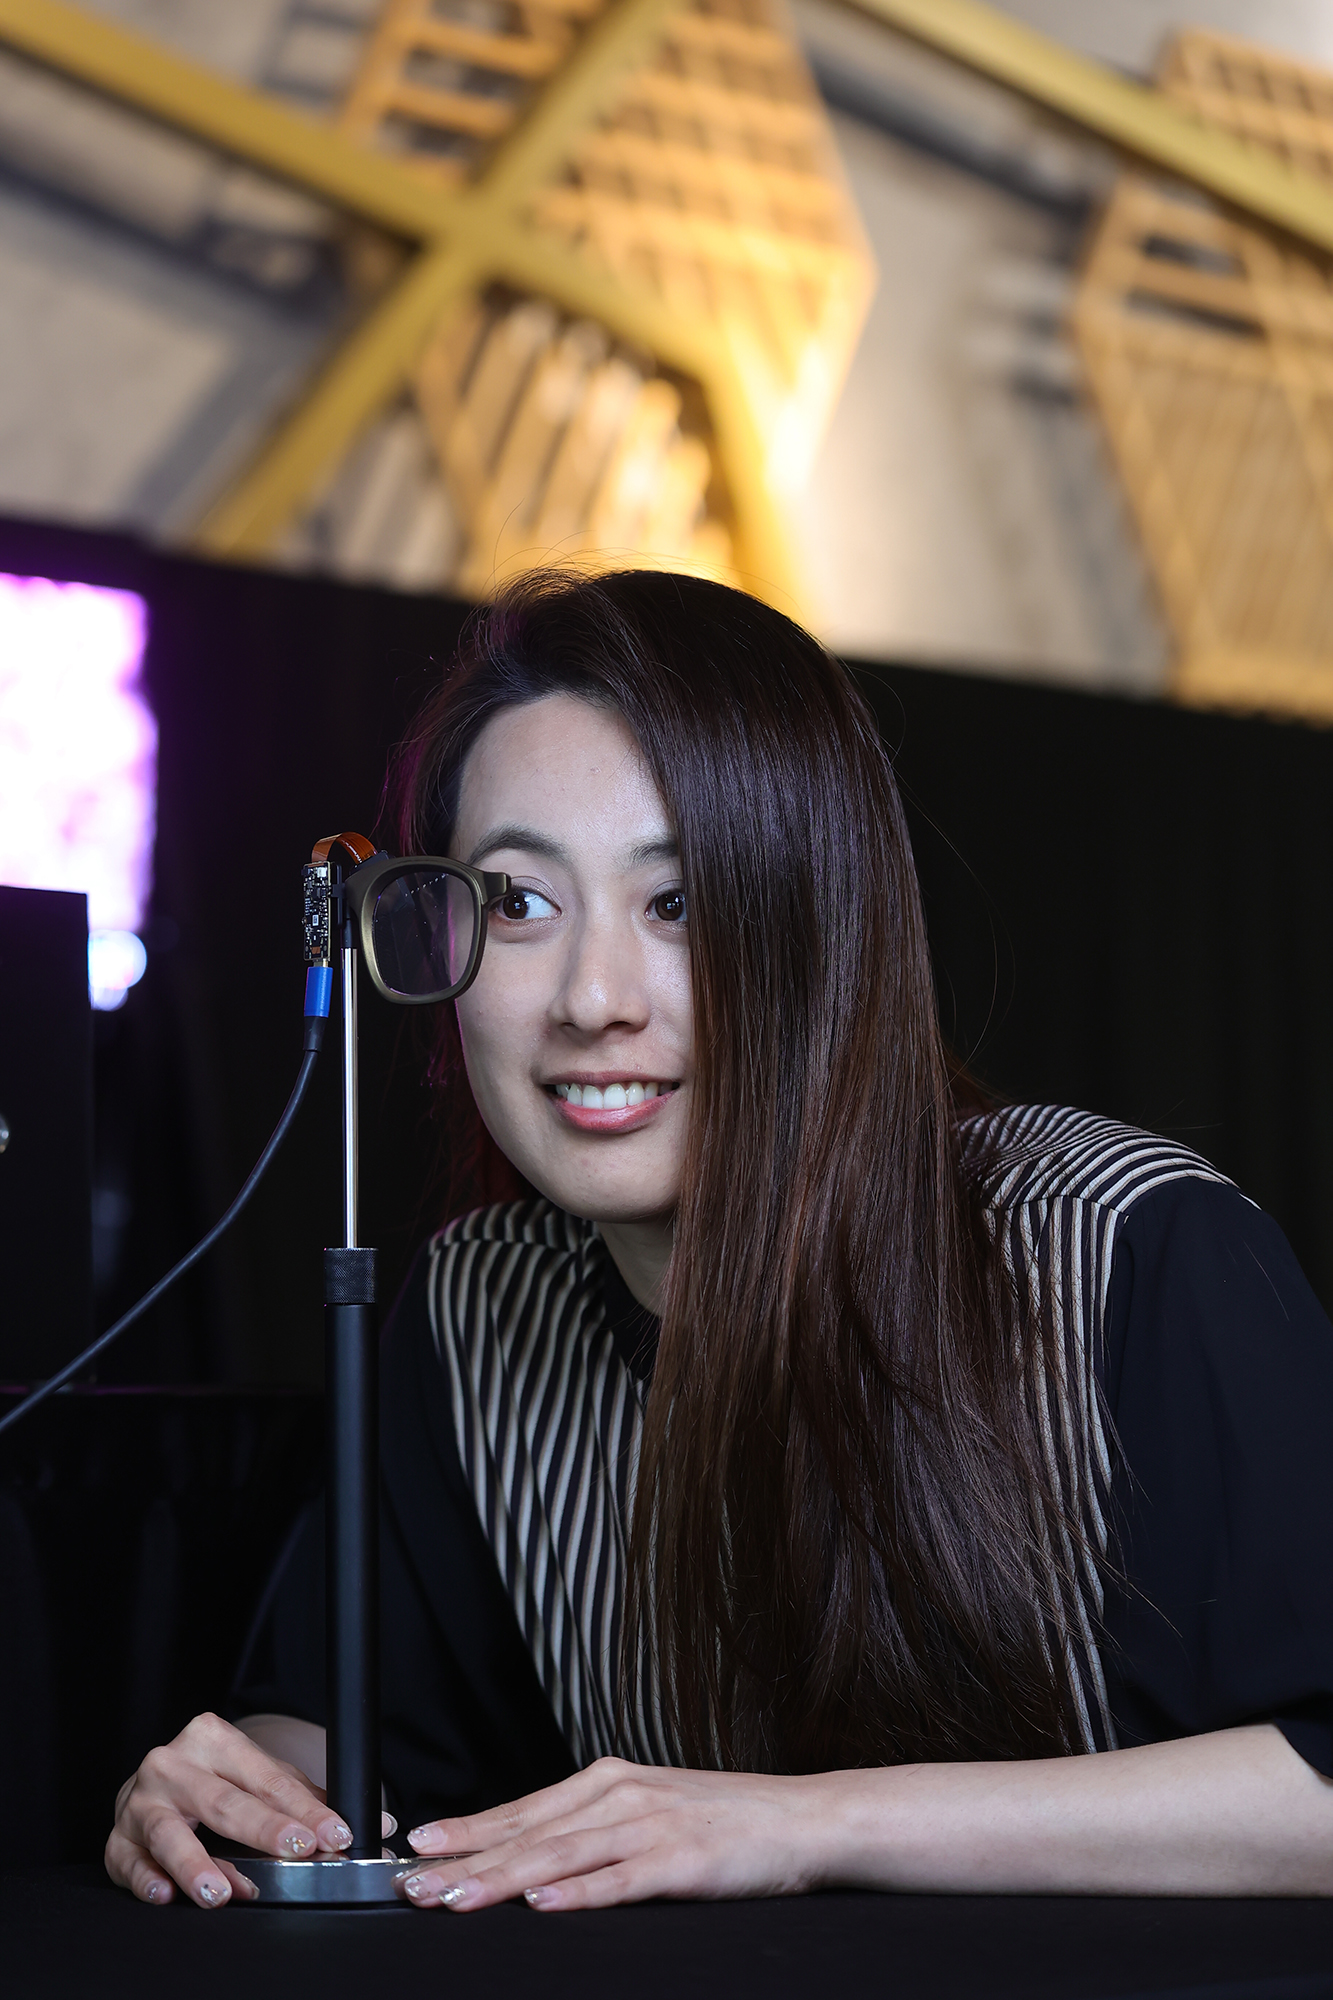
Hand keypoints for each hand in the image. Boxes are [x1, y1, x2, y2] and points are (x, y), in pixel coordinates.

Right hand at [105, 1711, 392, 1908]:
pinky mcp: (117, 1840)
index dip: (303, 1809)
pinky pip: (127, 1862)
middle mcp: (173, 1765)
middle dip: (265, 1830)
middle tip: (298, 1852)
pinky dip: (145, 1879)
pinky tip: (164, 1894)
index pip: (266, 1779)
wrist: (155, 1787)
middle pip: (225, 1802)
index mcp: (213, 1739)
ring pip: (169, 1834)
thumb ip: (308, 1802)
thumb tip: (375, 1822)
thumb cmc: (216, 1785)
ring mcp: (140, 1803)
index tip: (334, 1834)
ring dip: (198, 1865)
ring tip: (223, 1891)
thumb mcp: (259, 1781)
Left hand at [398, 1758, 830, 1911]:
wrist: (802, 1818)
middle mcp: (622, 1795)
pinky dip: (579, 1893)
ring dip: (502, 1880)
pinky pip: (621, 1881)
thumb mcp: (649, 1810)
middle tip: (412, 1884)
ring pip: (561, 1856)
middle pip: (530, 1834)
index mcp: (609, 1781)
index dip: (467, 1830)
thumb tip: (530, 1860)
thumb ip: (593, 1829)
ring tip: (455, 1898)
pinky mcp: (682, 1862)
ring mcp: (651, 1826)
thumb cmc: (725, 1821)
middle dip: (465, 1861)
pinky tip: (543, 1905)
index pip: (522, 1810)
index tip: (415, 1847)